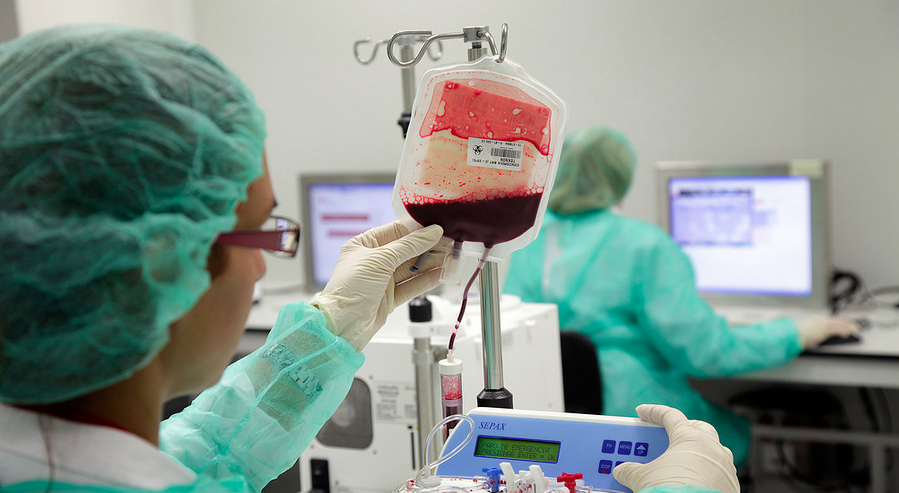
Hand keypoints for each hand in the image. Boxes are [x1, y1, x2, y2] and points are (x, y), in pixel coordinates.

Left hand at [312, 220, 445, 351]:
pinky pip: (413, 285)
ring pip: (413, 268)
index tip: (439, 227)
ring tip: (452, 258)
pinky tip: (442, 274)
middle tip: (452, 244)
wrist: (342, 326)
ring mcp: (382, 280)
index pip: (397, 231)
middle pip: (408, 249)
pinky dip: (428, 280)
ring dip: (432, 263)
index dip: (419, 229)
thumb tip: (432, 232)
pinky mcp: (390, 297)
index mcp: (364, 244)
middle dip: (430, 247)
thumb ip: (409, 246)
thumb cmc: (350, 289)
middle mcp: (374, 260)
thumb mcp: (380, 260)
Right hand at [613, 405, 739, 492]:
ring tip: (680, 459)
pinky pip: (717, 472)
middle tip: (665, 434)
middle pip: (697, 428)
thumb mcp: (643, 477)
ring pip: (712, 450)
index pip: (670, 415)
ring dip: (696, 452)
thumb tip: (623, 471)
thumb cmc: (671, 490)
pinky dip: (704, 472)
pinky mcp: (729, 486)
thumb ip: (631, 469)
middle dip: (682, 429)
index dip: (653, 412)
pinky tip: (692, 480)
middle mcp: (712, 448)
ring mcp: (724, 467)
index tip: (642, 412)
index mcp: (690, 437)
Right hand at [797, 316, 859, 347]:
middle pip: (837, 320)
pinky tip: (847, 334)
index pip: (832, 319)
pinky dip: (843, 331)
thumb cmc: (797, 336)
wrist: (793, 336)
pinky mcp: (824, 330)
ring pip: (839, 324)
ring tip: (854, 330)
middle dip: (847, 323)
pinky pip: (837, 330)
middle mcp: (820, 320)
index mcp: (816, 320)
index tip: (846, 324)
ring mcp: (822, 324)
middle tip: (855, 326)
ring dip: (848, 328)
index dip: (841, 321)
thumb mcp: (807, 332)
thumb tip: (821, 335)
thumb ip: (815, 331)